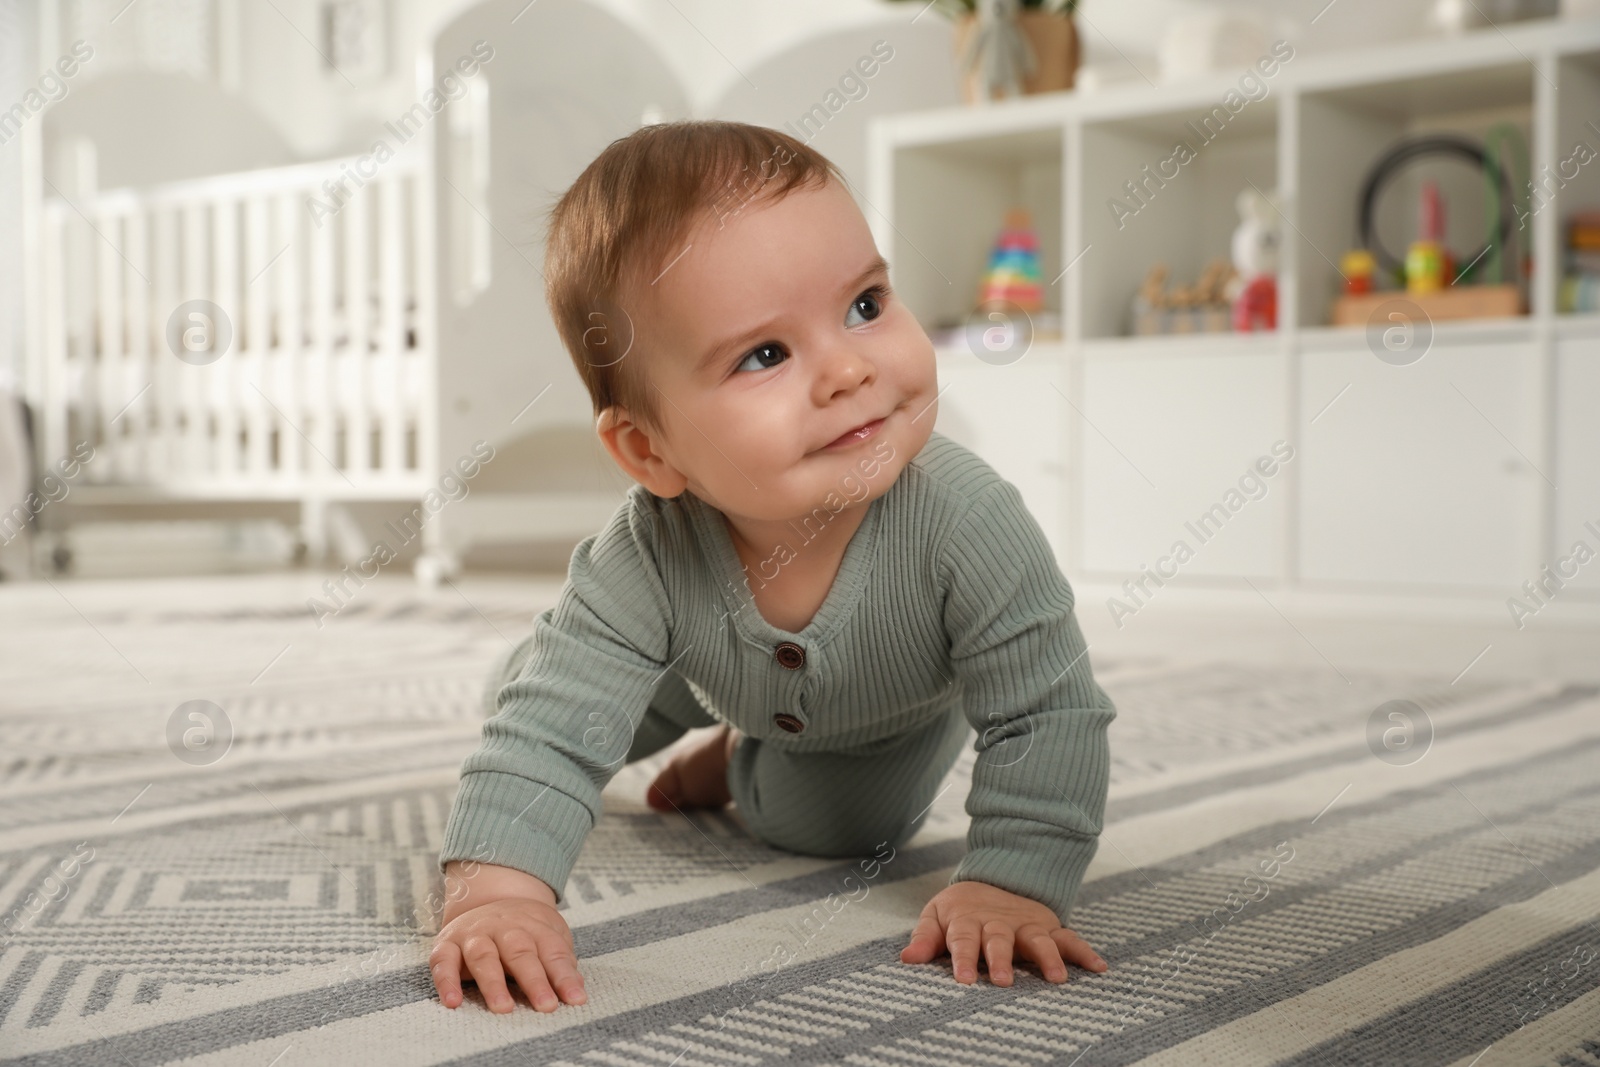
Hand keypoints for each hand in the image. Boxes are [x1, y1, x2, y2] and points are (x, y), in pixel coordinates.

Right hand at [429, 862, 586, 1012]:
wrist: (488, 896)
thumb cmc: (524, 929)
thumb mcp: (548, 935)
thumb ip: (560, 962)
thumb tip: (575, 989)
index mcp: (533, 925)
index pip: (552, 951)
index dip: (564, 976)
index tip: (576, 999)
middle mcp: (503, 927)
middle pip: (520, 952)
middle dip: (534, 980)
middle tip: (546, 1005)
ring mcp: (474, 934)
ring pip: (484, 956)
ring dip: (493, 983)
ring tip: (503, 1008)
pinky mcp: (446, 944)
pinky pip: (443, 962)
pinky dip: (446, 981)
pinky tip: (453, 1001)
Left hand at [899, 880, 1107, 985]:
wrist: (994, 877)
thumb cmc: (960, 910)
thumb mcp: (937, 916)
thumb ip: (925, 938)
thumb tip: (906, 960)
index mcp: (968, 921)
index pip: (962, 940)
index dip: (961, 959)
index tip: (962, 980)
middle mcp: (998, 923)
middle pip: (999, 941)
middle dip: (1000, 960)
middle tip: (1002, 982)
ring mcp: (1026, 924)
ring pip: (1038, 939)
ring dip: (1047, 957)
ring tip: (1057, 978)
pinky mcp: (1048, 926)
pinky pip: (1068, 938)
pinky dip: (1084, 951)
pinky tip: (1099, 968)